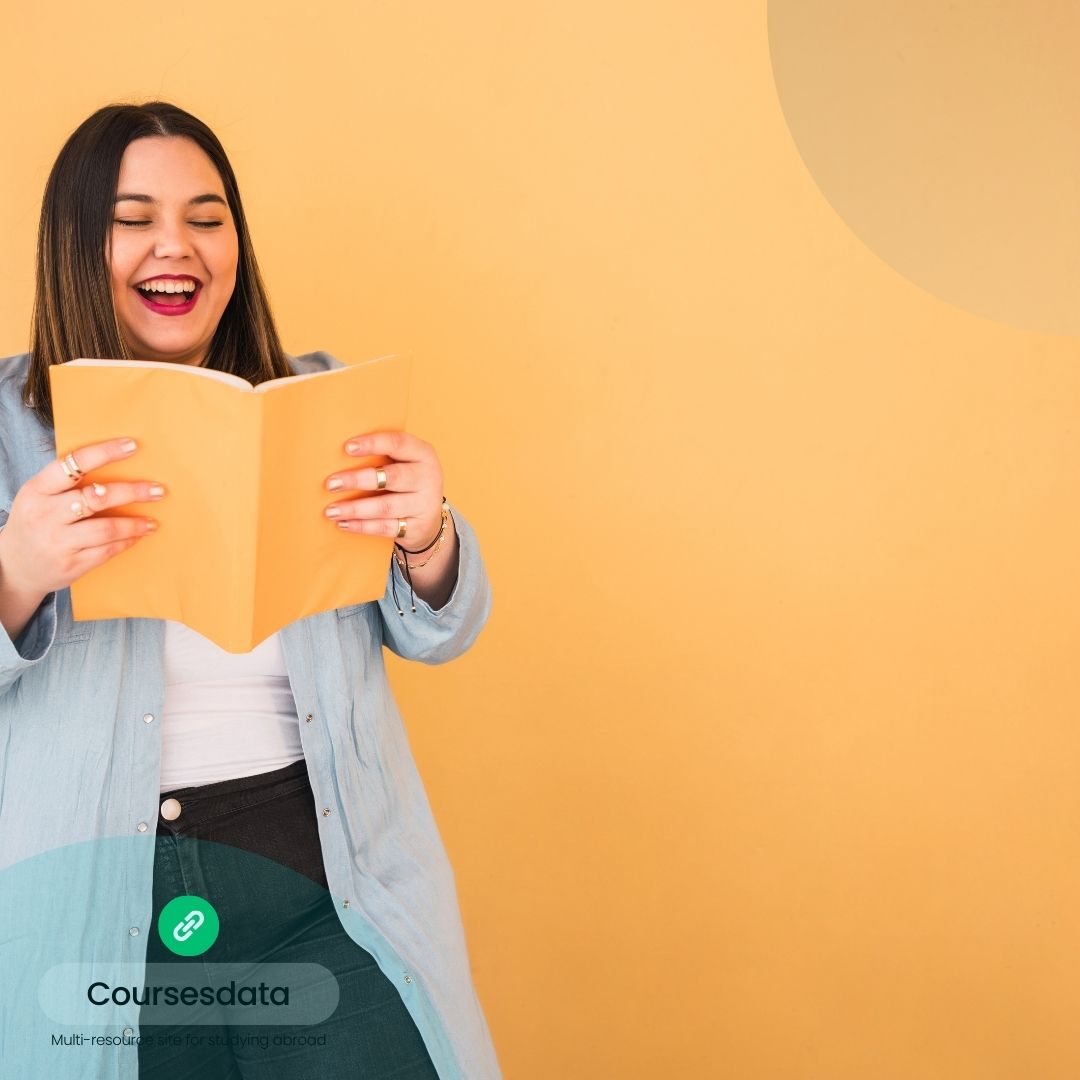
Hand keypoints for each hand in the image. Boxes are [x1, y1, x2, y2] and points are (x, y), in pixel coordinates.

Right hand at [0, 437, 165, 596]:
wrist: (14, 567)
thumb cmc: (36, 522)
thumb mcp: (39, 497)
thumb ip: (67, 483)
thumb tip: (116, 463)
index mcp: (37, 490)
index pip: (73, 464)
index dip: (104, 453)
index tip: (132, 446)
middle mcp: (44, 514)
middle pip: (97, 497)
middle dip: (133, 492)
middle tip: (158, 490)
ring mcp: (56, 542)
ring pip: (106, 528)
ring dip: (134, 523)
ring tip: (151, 521)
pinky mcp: (69, 565)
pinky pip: (106, 550)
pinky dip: (126, 542)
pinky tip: (137, 536)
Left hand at [323, 431, 443, 550]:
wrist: (429, 519)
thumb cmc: (406, 481)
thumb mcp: (403, 462)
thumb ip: (381, 455)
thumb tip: (336, 455)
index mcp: (423, 454)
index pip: (399, 443)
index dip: (373, 444)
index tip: (347, 447)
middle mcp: (428, 477)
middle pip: (393, 477)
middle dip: (359, 480)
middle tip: (331, 484)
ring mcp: (424, 504)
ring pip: (387, 506)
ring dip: (356, 508)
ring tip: (331, 511)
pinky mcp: (418, 528)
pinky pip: (386, 527)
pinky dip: (363, 526)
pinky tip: (344, 524)